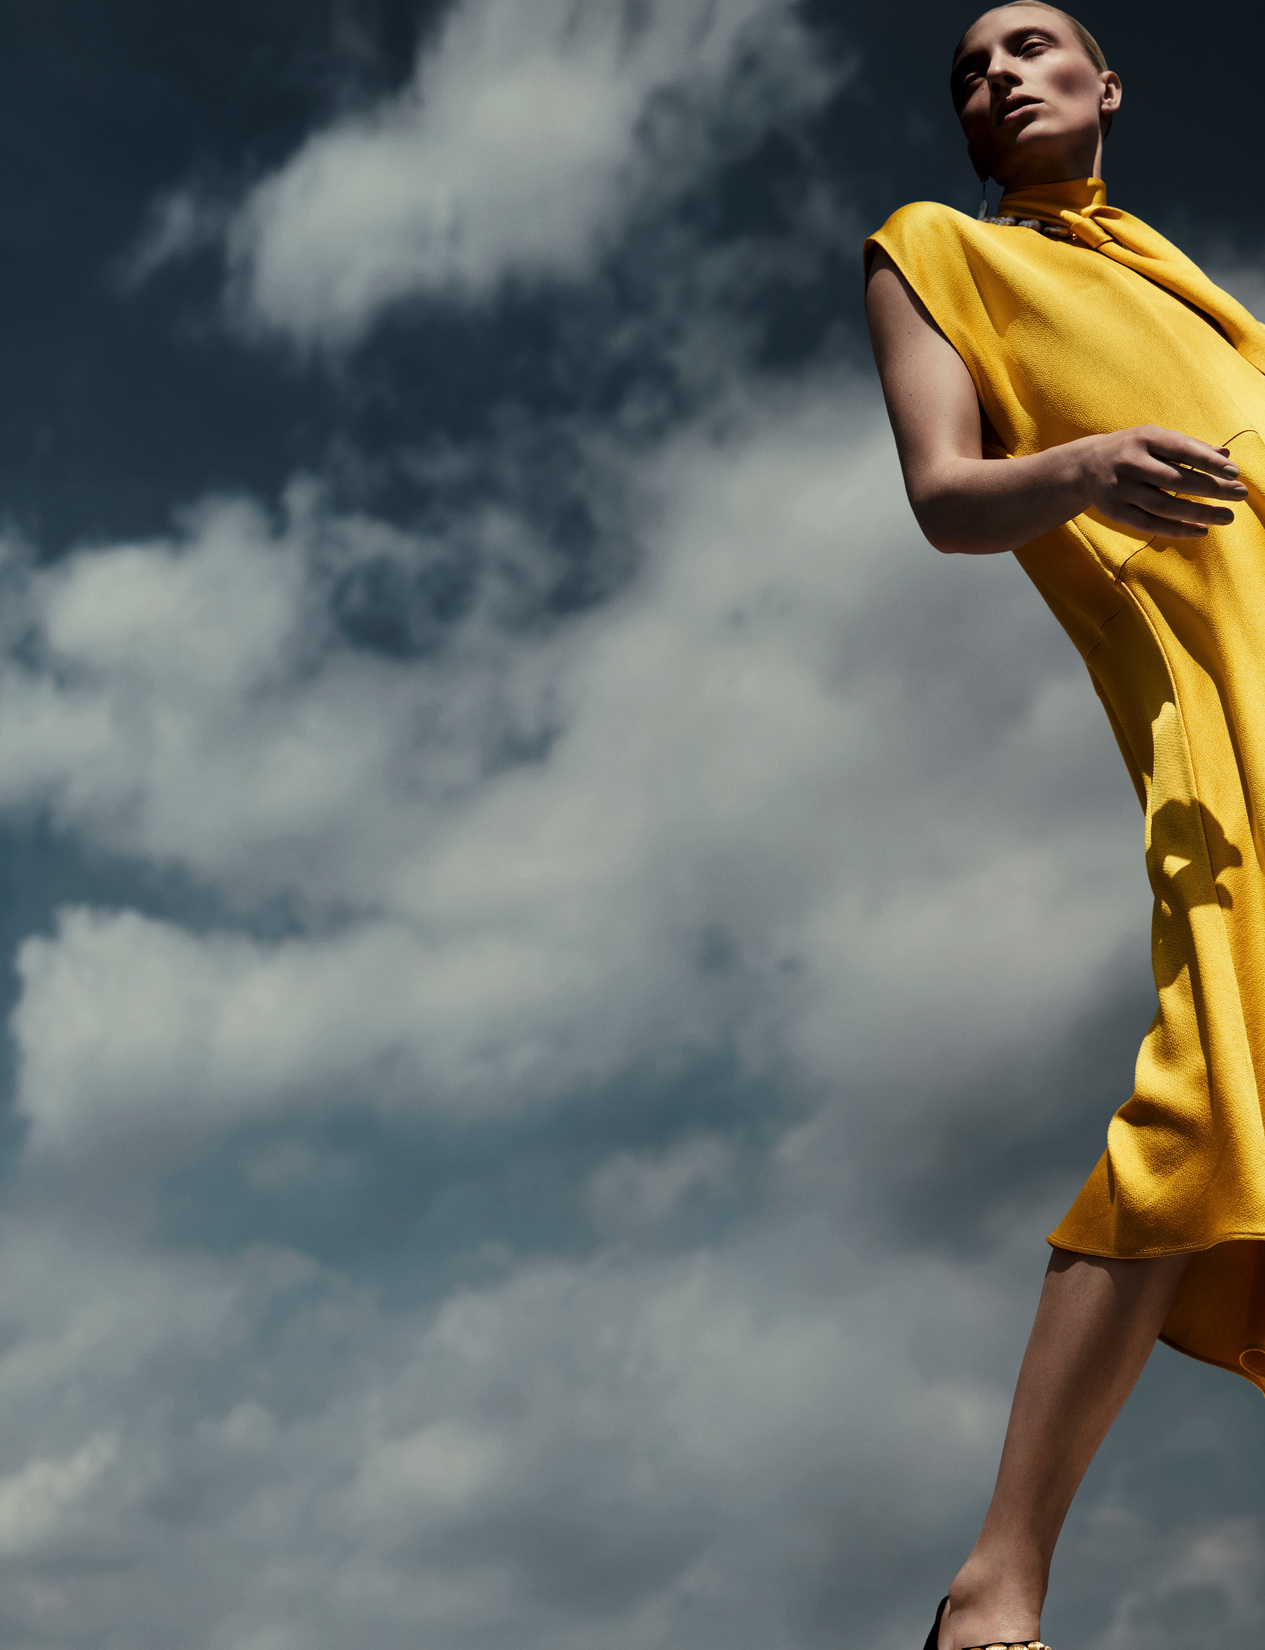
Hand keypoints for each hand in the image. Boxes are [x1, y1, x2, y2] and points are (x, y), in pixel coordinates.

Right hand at [1078, 425, 1248, 538]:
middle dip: (1211, 488)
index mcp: (1144, 438)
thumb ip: (1189, 447)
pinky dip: (1177, 529)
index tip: (1235, 472)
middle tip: (1240, 495)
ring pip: (1164, 505)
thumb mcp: (1157, 440)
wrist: (1086, 466)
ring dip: (1198, 513)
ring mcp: (1120, 489)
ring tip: (1226, 517)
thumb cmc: (1133, 449)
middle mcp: (1130, 463)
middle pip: (1175, 480)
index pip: (1182, 449)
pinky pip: (1150, 524)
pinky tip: (1201, 530)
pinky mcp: (1115, 511)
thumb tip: (1226, 455)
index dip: (1209, 462)